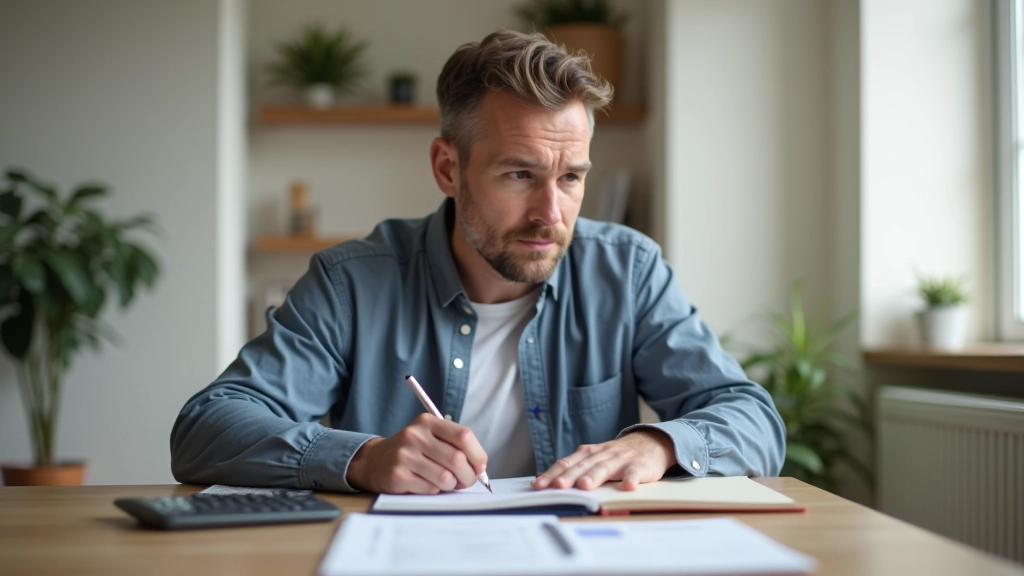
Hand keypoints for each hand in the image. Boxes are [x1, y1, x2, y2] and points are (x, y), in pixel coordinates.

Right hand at [346, 414, 487, 493]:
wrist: (374, 461)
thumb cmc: (412, 451)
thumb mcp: (430, 437)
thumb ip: (454, 446)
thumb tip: (480, 468)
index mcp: (428, 422)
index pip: (464, 436)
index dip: (478, 455)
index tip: (480, 467)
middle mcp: (415, 435)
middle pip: (457, 459)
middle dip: (468, 476)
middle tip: (466, 481)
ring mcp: (404, 455)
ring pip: (445, 477)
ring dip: (451, 485)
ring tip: (446, 483)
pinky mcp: (397, 475)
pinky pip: (430, 489)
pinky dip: (434, 491)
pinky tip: (426, 484)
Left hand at [532, 429, 675, 490]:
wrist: (651, 442)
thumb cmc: (617, 456)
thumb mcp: (596, 458)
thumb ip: (577, 468)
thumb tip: (550, 483)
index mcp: (589, 453)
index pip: (566, 462)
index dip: (552, 473)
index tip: (538, 486)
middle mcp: (602, 453)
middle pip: (583, 465)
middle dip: (569, 476)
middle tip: (557, 486)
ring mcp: (621, 459)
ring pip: (606, 467)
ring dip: (595, 476)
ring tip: (585, 487)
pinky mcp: (640, 465)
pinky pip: (634, 472)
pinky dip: (631, 479)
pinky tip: (628, 487)